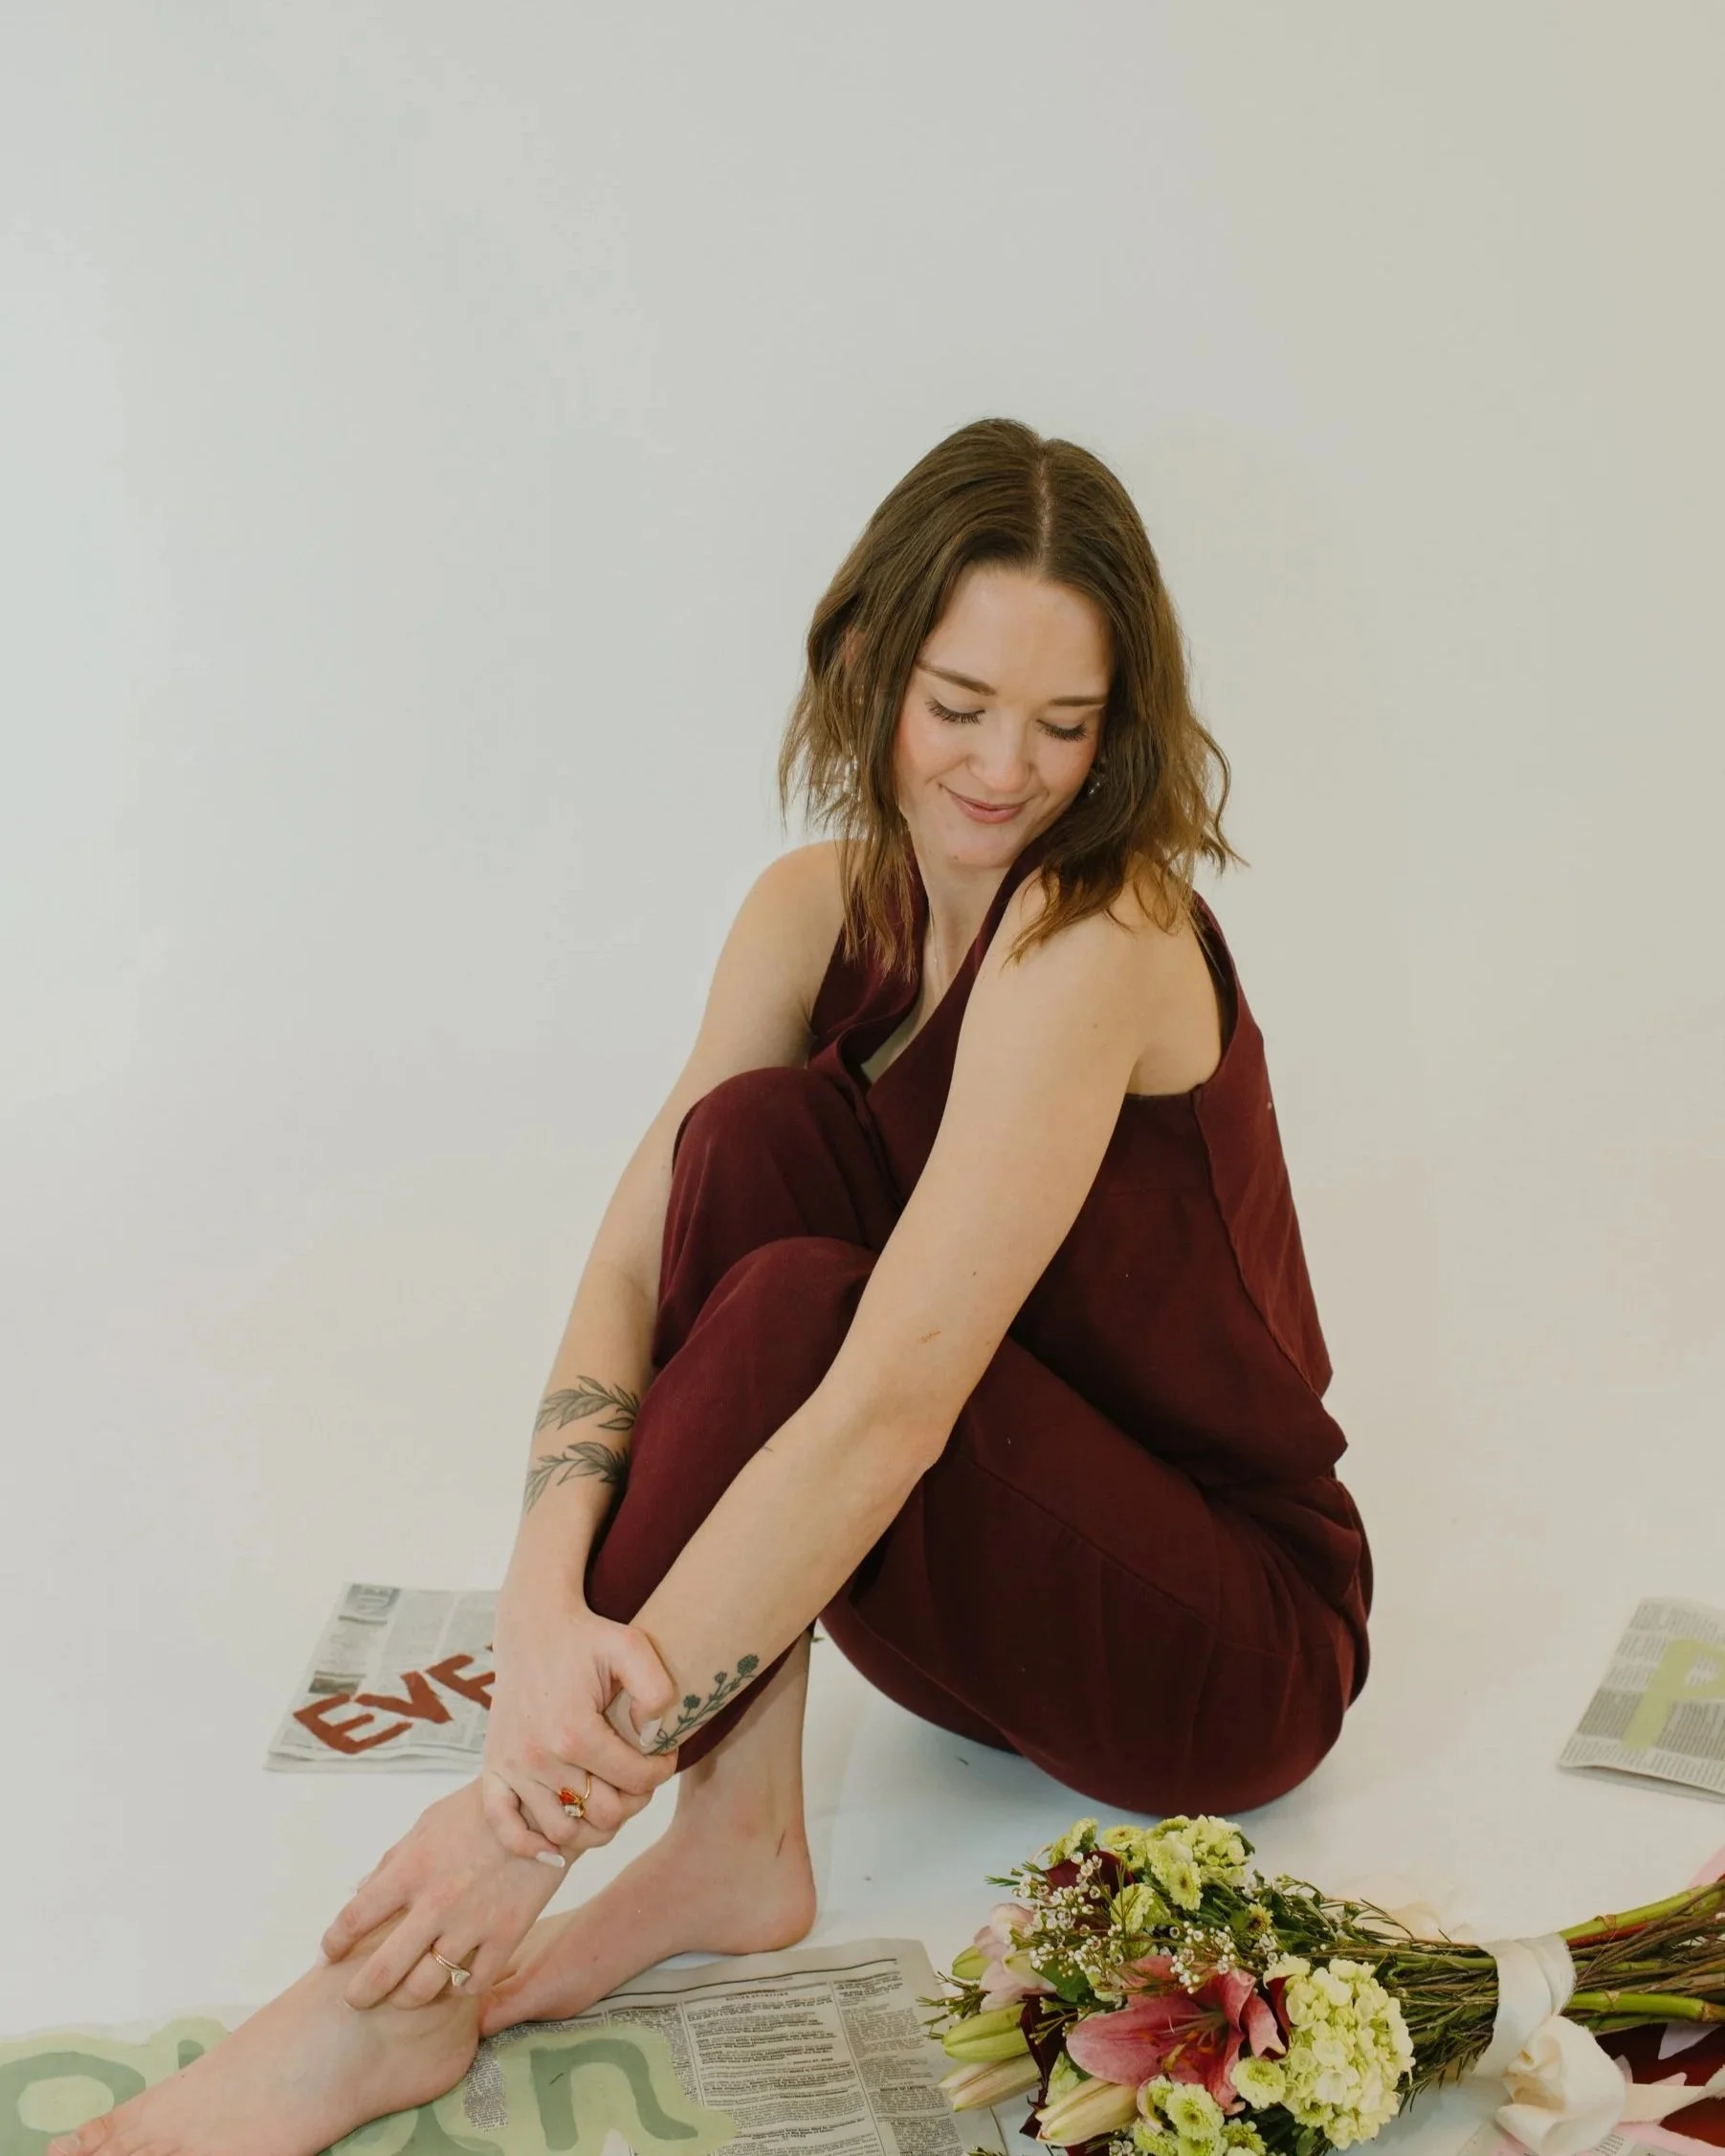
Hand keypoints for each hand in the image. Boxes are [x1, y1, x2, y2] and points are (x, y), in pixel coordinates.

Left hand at [320, 1779, 574, 2008]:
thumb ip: (394, 1861)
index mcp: (411, 1869)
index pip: (352, 1919)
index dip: (333, 1944)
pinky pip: (473, 1984)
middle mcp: (435, 1902)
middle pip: (382, 1970)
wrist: (543, 1805)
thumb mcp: (429, 1823)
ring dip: (407, 1997)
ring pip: (424, 1988)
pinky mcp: (507, 1935)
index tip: (329, 1954)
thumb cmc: (480, 1810)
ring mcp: (472, 1923)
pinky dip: (459, 1989)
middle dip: (360, 1993)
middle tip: (355, 1999)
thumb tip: (361, 1893)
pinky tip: (455, 1981)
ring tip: (404, 1995)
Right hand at [480, 1570, 678, 1859]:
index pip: (636, 1779)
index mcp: (574, 1730)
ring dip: (596, 1825)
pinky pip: (505, 1827)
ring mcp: (513, 1766)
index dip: (662, 1770)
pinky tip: (557, 1846)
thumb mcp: (633, 1647)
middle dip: (634, 1798)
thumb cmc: (587, 1637)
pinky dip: (531, 1845)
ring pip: (564, 1831)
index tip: (665, 1753)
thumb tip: (654, 1738)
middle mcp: (538, 1756)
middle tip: (640, 1774)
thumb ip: (656, 1689)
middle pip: (604, 1814)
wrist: (533, 1625)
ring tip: (612, 1795)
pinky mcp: (493, 1769)